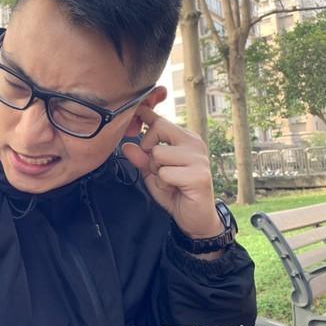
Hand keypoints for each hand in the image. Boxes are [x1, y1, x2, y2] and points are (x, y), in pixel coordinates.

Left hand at [122, 108, 223, 240]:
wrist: (195, 218)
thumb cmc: (174, 191)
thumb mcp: (152, 173)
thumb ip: (141, 159)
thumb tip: (126, 146)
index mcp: (185, 139)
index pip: (161, 121)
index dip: (146, 113)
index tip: (136, 106)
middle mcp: (194, 143)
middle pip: (158, 129)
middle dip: (149, 148)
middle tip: (158, 168)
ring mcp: (198, 157)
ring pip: (158, 153)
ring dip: (157, 171)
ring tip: (170, 181)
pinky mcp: (199, 174)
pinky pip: (165, 172)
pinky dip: (164, 184)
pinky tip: (177, 189)